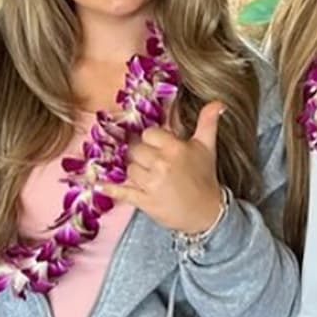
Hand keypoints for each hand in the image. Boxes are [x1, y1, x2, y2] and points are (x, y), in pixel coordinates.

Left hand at [104, 101, 226, 233]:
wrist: (208, 213)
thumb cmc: (205, 178)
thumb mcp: (207, 147)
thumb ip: (208, 122)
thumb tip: (218, 102)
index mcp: (175, 148)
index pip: (149, 134)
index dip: (152, 140)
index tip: (158, 147)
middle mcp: (161, 164)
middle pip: (136, 151)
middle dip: (142, 156)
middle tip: (152, 164)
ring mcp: (152, 184)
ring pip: (129, 169)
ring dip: (135, 173)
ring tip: (149, 178)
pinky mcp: (145, 202)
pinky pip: (122, 192)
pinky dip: (111, 188)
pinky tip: (99, 184)